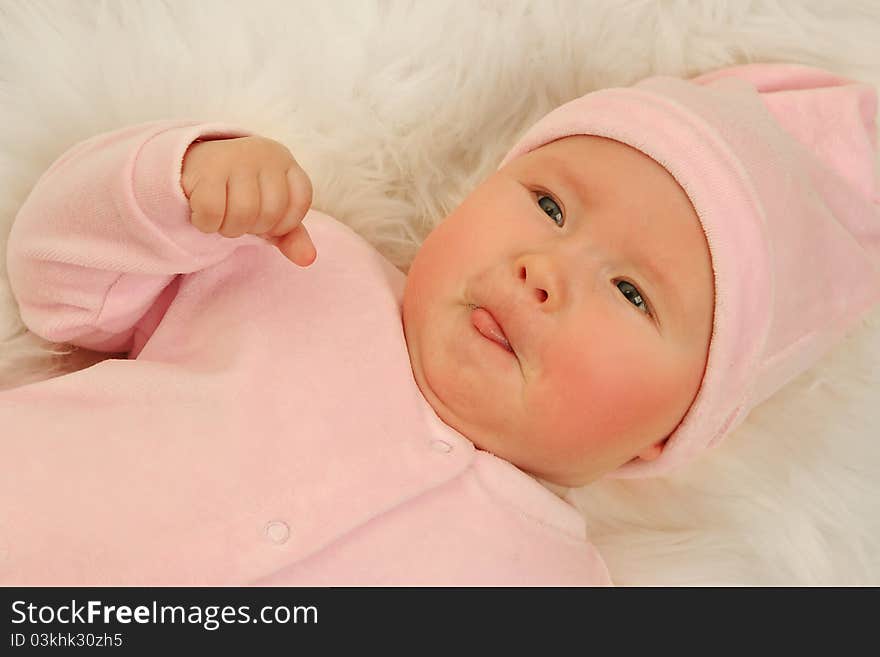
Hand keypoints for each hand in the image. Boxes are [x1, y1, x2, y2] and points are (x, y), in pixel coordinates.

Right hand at [180, 135, 315, 265]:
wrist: (193, 168)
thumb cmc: (240, 193)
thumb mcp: (270, 213)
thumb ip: (292, 236)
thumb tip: (308, 259)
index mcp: (285, 162)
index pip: (300, 202)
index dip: (283, 223)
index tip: (265, 219)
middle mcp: (264, 154)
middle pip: (270, 213)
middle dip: (252, 227)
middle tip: (238, 216)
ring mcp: (235, 157)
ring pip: (242, 213)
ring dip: (229, 228)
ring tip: (222, 217)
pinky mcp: (205, 168)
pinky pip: (212, 212)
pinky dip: (206, 224)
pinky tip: (202, 214)